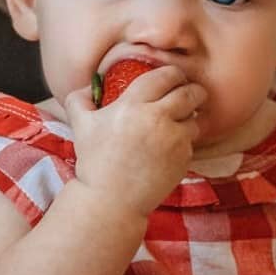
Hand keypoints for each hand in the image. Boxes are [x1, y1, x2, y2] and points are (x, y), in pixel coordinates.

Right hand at [66, 65, 206, 217]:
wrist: (111, 200)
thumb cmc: (95, 162)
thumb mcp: (80, 125)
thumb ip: (80, 98)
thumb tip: (89, 85)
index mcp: (133, 105)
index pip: (165, 76)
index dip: (173, 73)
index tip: (174, 77)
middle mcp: (157, 119)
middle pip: (190, 93)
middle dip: (194, 90)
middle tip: (191, 93)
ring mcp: (174, 140)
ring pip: (195, 119)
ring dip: (190, 117)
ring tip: (179, 122)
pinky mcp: (184, 159)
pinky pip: (192, 142)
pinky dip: (185, 141)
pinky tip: (170, 147)